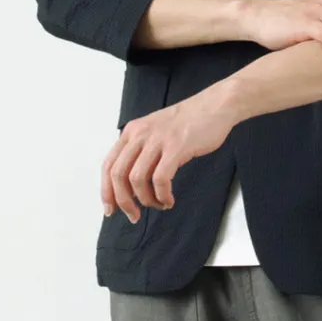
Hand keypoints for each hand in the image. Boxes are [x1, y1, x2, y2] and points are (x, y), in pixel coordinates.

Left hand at [100, 88, 237, 222]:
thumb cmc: (188, 122)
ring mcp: (158, 139)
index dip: (106, 191)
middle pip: (118, 175)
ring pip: (137, 179)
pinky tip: (169, 199)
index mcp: (133, 131)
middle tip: (134, 215)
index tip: (111, 210)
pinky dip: (162, 195)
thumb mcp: (155, 131)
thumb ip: (141, 152)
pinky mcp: (176, 146)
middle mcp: (141, 134)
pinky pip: (160, 179)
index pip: (109, 165)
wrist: (215, 105)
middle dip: (123, 201)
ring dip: (146, 200)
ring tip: (159, 204)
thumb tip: (129, 187)